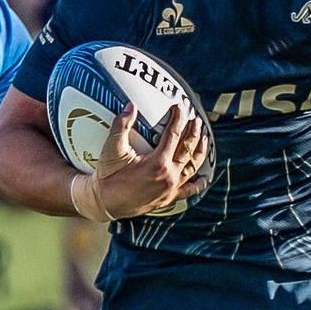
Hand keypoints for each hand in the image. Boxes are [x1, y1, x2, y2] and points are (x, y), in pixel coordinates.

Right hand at [89, 101, 207, 219]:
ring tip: (205, 139)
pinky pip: (188, 191)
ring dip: (200, 151)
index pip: (174, 134)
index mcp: (157, 162)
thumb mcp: (111, 149)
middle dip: (194, 132)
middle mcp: (168, 176)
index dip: (178, 118)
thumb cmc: (108, 176)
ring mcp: (170, 188)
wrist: (105, 203)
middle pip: (188, 149)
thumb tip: (130, 106)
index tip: (180, 108)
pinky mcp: (168, 198)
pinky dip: (198, 185)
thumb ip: (121, 125)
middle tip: (196, 120)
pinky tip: (204, 179)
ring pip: (193, 167)